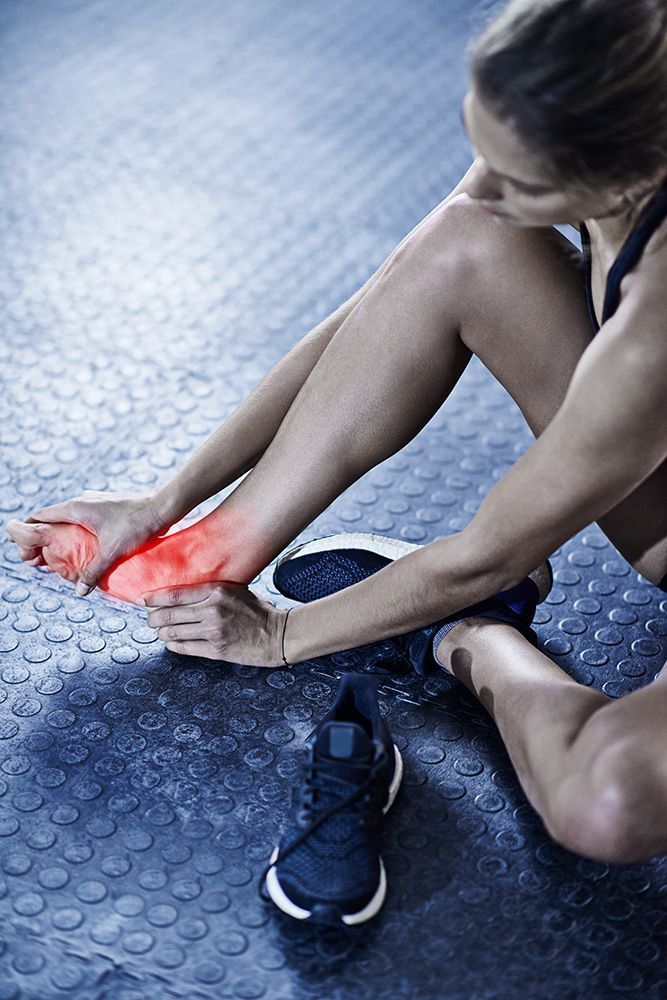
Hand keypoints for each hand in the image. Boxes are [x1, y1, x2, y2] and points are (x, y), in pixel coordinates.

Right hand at [11, 490, 170, 594]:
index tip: (24, 551)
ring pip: (66, 520)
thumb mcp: (113, 551)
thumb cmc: (137, 524)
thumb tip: (80, 590)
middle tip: (36, 560)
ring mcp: (93, 503)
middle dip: (41, 539)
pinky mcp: (104, 507)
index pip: (40, 517)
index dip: (27, 534)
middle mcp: (81, 502)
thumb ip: (93, 570)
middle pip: (50, 520)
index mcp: (76, 508)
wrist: (162, 507)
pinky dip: (72, 533)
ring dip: (57, 537)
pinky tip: (78, 549)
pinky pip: (80, 520)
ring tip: (54, 557)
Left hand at [142, 581, 287, 667]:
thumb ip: (210, 589)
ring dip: (162, 633)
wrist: (277, 634)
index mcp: (216, 591)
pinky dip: (173, 645)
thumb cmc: (256, 610)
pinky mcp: (216, 650)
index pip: (174, 594)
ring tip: (161, 631)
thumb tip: (180, 590)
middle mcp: (212, 610)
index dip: (153, 598)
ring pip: (172, 633)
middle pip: (168, 615)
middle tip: (150, 619)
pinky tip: (172, 642)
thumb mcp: (235, 590)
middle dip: (153, 618)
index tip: (143, 599)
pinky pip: (184, 648)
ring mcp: (213, 632)